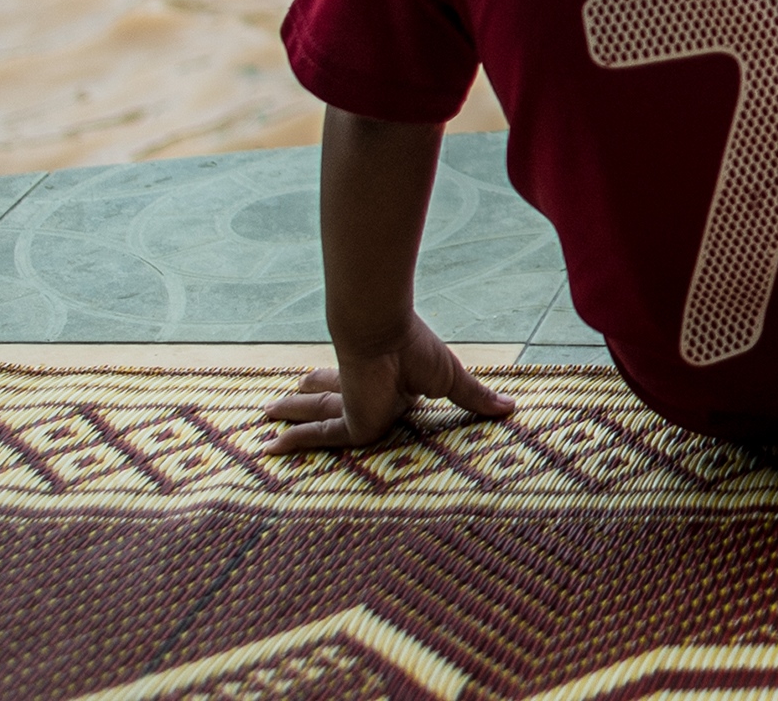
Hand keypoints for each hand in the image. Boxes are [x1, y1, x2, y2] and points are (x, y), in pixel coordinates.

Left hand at [264, 316, 511, 453]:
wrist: (384, 330)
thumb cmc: (419, 349)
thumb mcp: (451, 380)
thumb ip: (475, 399)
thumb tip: (513, 408)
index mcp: (397, 386)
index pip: (373, 394)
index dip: (352, 391)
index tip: (339, 387)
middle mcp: (371, 394)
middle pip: (336, 401)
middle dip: (311, 399)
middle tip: (283, 402)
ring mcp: (356, 407)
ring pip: (318, 415)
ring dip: (292, 412)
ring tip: (265, 414)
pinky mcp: (347, 422)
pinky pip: (318, 438)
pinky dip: (294, 442)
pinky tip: (268, 448)